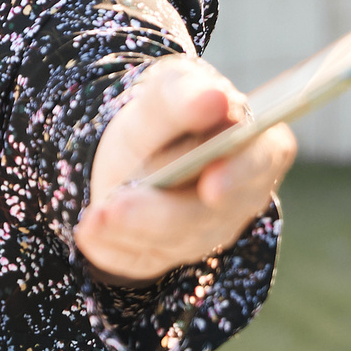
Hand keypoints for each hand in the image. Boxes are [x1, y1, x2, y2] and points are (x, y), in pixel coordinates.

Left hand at [75, 55, 294, 285]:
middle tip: (120, 205)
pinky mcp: (168, 253)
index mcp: (257, 146)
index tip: (211, 184)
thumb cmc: (165, 115)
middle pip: (210, 214)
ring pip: (172, 241)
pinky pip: (140, 258)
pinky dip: (111, 244)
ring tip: (95, 217)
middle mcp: (242, 198)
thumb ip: (185, 97)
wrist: (134, 147)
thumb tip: (215, 98)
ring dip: (129, 230)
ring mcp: (207, 232)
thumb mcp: (167, 92)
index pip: (262, 161)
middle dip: (162, 213)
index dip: (239, 174)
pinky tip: (89, 229)